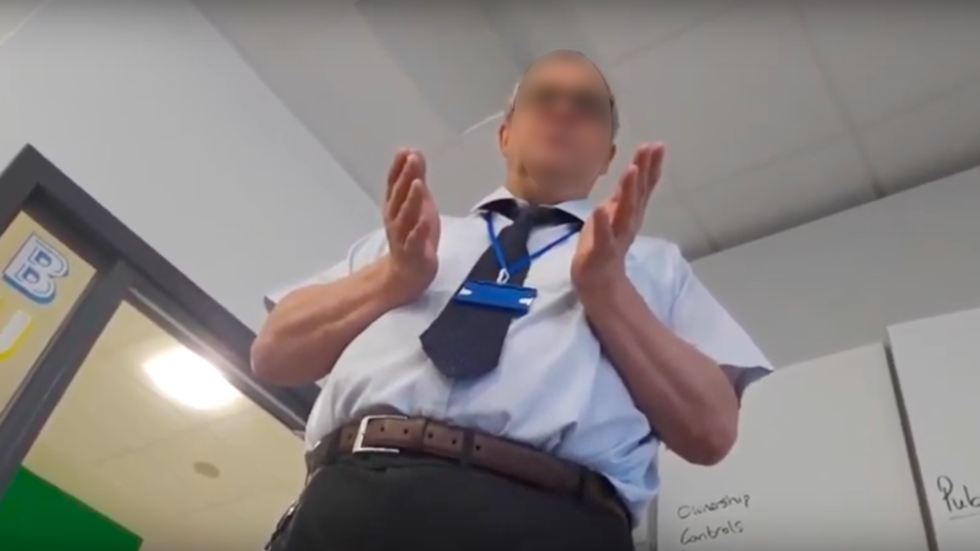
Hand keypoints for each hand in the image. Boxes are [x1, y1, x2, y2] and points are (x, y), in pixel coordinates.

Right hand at [381, 148, 439, 303]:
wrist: (408, 271)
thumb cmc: (414, 233)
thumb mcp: (418, 203)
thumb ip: (416, 179)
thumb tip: (414, 153)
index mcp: (395, 206)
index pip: (394, 184)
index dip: (398, 167)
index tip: (405, 151)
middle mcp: (395, 219)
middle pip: (399, 196)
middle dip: (405, 177)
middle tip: (411, 159)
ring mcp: (403, 236)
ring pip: (405, 217)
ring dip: (411, 200)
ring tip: (418, 183)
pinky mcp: (413, 253)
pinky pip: (415, 241)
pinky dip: (419, 231)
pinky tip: (425, 220)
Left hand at [571, 142, 664, 294]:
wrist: (598, 283)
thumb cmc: (605, 244)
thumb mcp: (617, 214)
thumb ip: (629, 193)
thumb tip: (639, 166)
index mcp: (630, 213)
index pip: (643, 187)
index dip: (651, 166)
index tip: (657, 144)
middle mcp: (627, 222)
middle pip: (637, 194)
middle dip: (643, 171)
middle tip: (650, 148)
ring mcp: (615, 237)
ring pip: (624, 212)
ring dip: (629, 192)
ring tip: (631, 171)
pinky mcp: (600, 253)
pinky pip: (602, 237)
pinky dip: (602, 224)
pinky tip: (600, 209)